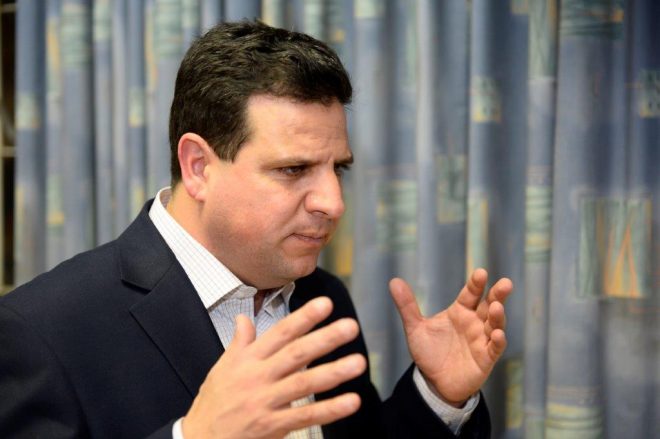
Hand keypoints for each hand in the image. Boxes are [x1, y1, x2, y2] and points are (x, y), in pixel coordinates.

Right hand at [182, 297, 365, 438]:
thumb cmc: (213, 403)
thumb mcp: (222, 367)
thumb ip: (240, 342)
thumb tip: (245, 317)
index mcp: (248, 359)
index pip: (280, 333)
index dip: (303, 318)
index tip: (325, 304)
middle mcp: (258, 377)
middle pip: (296, 354)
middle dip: (324, 339)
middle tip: (350, 326)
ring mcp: (265, 402)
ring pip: (303, 384)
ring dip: (333, 373)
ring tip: (358, 363)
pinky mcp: (271, 426)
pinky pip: (305, 417)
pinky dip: (329, 410)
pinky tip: (350, 401)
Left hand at [389, 268, 511, 405]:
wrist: (434, 382)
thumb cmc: (429, 352)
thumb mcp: (415, 328)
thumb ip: (407, 306)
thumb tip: (394, 281)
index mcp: (460, 311)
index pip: (471, 294)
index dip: (476, 284)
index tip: (481, 273)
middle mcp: (474, 323)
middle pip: (490, 304)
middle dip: (498, 294)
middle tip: (506, 283)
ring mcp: (482, 340)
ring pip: (495, 325)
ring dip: (498, 316)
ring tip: (496, 307)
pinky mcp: (486, 359)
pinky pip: (494, 348)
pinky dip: (497, 341)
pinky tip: (497, 334)